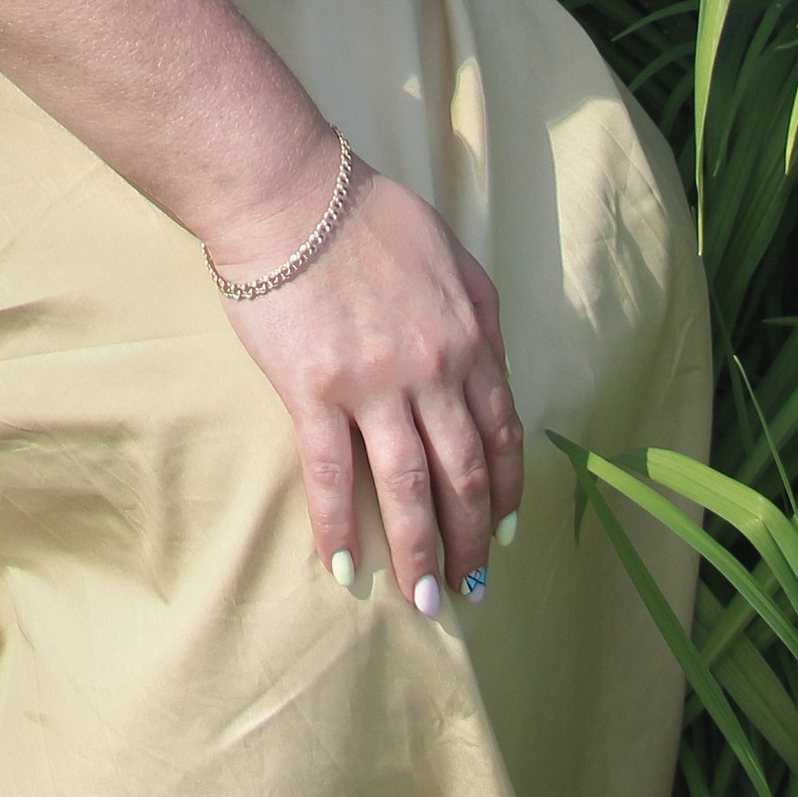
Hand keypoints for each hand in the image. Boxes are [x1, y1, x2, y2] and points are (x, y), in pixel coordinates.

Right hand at [214, 159, 521, 607]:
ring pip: (410, 490)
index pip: (501, 434)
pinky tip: (341, 567)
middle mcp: (432, 370)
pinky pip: (333, 476)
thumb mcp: (448, 250)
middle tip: (472, 587)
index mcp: (468, 338)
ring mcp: (374, 386)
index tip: (505, 531)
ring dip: (421, 555)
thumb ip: (479, 309)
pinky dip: (338, 528)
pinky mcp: (315, 393)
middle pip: (465, 476)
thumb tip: (494, 359)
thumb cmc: (365, 212)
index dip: (507, 491)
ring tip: (426, 603)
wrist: (290, 193)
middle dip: (472, 541)